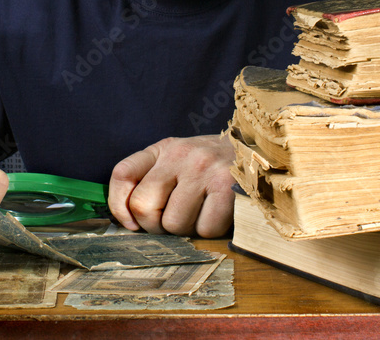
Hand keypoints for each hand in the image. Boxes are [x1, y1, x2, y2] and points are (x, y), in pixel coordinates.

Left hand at [108, 134, 234, 237]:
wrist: (261, 153)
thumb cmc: (216, 166)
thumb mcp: (181, 160)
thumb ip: (155, 179)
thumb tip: (130, 220)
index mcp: (164, 148)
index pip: (123, 174)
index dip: (119, 205)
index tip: (131, 223)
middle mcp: (180, 155)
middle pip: (143, 206)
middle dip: (156, 226)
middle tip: (174, 222)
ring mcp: (203, 170)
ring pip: (173, 224)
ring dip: (187, 230)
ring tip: (202, 214)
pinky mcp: (226, 186)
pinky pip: (204, 229)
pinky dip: (211, 231)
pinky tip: (219, 215)